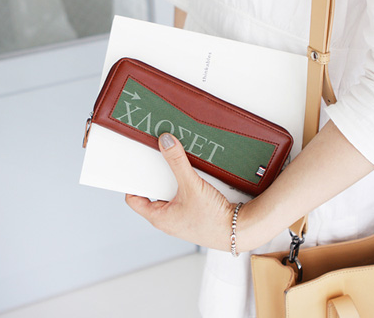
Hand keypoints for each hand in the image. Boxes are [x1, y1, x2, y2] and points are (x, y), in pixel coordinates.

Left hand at [125, 133, 235, 250]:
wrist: (239, 231)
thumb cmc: (214, 220)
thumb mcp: (192, 185)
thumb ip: (177, 161)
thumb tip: (166, 142)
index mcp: (159, 217)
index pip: (134, 199)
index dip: (133, 182)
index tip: (136, 167)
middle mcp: (168, 219)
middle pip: (154, 192)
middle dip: (158, 177)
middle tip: (160, 161)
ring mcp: (182, 218)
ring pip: (172, 194)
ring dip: (175, 180)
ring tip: (180, 167)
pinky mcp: (195, 214)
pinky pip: (185, 197)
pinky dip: (188, 186)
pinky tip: (196, 178)